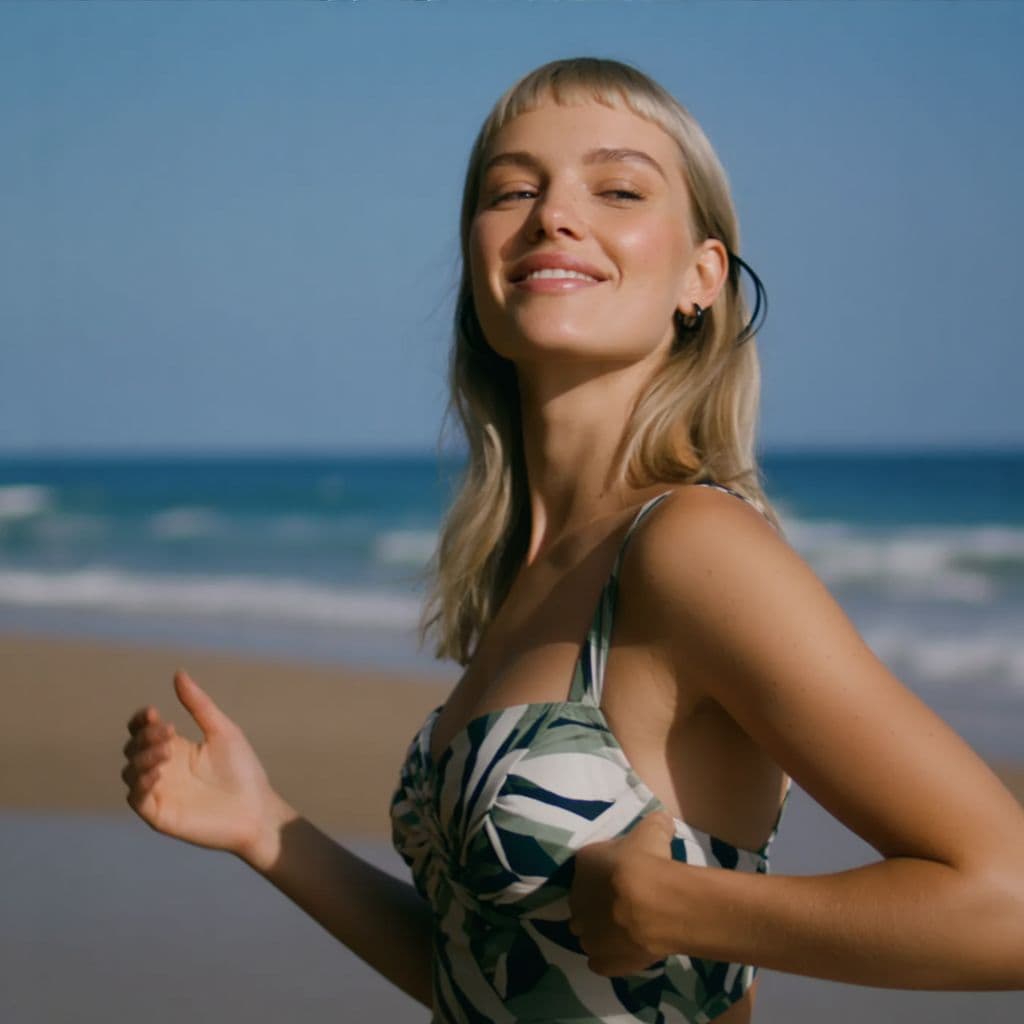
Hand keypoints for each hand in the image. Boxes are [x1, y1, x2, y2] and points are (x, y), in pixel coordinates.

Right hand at [122, 671, 291, 868]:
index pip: (142, 731)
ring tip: (166, 751)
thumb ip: (198, 705)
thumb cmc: (243, 770)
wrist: (257, 810)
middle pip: (133, 748)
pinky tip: (158, 772)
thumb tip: (178, 673)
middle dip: (144, 736)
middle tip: (169, 732)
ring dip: (142, 757)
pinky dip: (140, 783)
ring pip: (130, 772)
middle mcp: (163, 769)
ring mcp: (160, 792)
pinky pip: (136, 799)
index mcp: (175, 748)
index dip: (141, 720)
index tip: (153, 713)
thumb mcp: (222, 731)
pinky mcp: (160, 815)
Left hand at [568, 811, 676, 975]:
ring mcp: (587, 935)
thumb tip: (663, 822)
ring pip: (590, 934)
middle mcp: (578, 900)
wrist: (657, 904)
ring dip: (603, 932)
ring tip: (631, 929)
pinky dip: (611, 958)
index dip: (608, 873)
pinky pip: (601, 961)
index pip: (589, 867)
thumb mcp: (654, 829)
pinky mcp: (601, 962)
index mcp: (584, 864)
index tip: (626, 875)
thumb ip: (655, 825)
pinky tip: (629, 950)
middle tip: (628, 903)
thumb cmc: (650, 862)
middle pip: (585, 903)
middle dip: (600, 904)